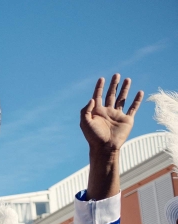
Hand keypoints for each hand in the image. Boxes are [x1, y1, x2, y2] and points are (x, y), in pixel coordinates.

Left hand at [82, 75, 142, 199]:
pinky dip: (137, 100)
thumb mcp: (84, 122)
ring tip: (127, 79)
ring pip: (122, 99)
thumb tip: (92, 99)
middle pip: (111, 95)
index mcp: (97, 112)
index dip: (99, 87)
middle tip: (116, 75)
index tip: (102, 78)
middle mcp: (108, 112)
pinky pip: (133, 108)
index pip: (98, 96)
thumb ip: (86, 110)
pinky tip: (139, 92)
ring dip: (125, 89)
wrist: (105, 148)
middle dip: (114, 85)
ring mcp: (118, 115)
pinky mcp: (127, 120)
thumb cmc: (93, 137)